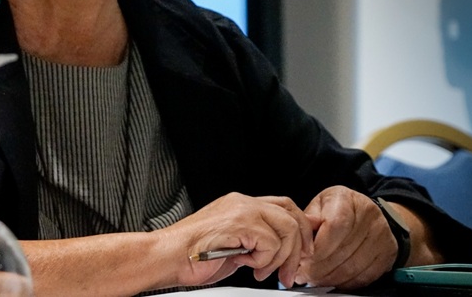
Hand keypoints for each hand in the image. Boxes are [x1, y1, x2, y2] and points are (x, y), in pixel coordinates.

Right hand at [169, 192, 313, 287]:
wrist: (168, 256)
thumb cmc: (192, 254)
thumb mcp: (232, 244)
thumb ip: (255, 241)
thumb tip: (280, 252)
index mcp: (240, 204)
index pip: (284, 206)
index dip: (299, 229)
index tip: (302, 252)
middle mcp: (243, 202)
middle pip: (292, 213)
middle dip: (299, 245)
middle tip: (291, 270)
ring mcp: (242, 210)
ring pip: (287, 229)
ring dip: (280, 258)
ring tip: (259, 270)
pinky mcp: (241, 223)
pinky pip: (271, 243)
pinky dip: (262, 260)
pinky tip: (244, 263)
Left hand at [297, 186, 393, 288]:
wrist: (368, 213)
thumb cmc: (339, 208)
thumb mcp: (320, 204)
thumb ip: (308, 219)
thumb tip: (298, 234)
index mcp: (348, 200)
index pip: (335, 227)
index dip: (317, 247)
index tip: (302, 258)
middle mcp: (369, 217)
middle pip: (342, 250)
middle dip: (317, 267)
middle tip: (302, 274)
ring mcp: (381, 237)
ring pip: (352, 267)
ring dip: (328, 278)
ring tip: (312, 278)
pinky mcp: (386, 256)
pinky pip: (363, 277)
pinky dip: (343, 283)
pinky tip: (330, 280)